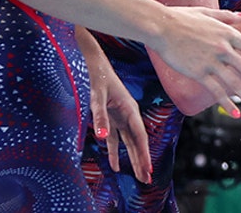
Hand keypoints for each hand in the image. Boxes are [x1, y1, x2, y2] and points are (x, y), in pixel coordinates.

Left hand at [88, 58, 152, 183]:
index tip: (148, 169)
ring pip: (129, 142)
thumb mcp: (96, 96)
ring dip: (132, 158)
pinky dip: (115, 152)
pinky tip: (114, 165)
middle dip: (142, 160)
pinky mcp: (110, 117)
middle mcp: (128, 114)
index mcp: (129, 108)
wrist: (91, 61)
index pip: (140, 136)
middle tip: (146, 179)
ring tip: (138, 175)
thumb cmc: (96, 76)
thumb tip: (104, 137)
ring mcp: (120, 116)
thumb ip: (100, 116)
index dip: (144, 154)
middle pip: (137, 141)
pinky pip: (115, 138)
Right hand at [153, 6, 240, 118]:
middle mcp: (224, 49)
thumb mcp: (208, 13)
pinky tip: (236, 114)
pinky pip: (216, 91)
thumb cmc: (182, 18)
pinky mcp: (198, 72)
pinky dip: (227, 103)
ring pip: (236, 84)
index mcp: (229, 34)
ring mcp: (211, 62)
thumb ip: (228, 16)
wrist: (160, 26)